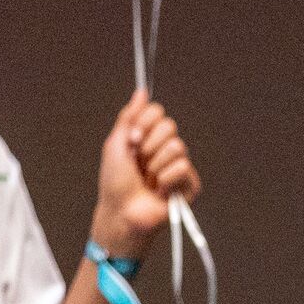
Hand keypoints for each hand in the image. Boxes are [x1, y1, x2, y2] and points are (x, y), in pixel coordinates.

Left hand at [89, 92, 198, 252]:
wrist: (122, 212)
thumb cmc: (115, 183)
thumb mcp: (115, 144)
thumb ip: (128, 116)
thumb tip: (141, 92)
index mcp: (148, 137)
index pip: (158, 112)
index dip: (144, 123)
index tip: (131, 139)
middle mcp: (165, 148)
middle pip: (170, 126)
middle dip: (149, 144)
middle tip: (139, 162)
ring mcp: (178, 165)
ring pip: (177, 146)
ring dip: (156, 165)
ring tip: (149, 179)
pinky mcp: (189, 184)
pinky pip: (183, 168)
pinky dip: (166, 180)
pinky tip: (159, 190)